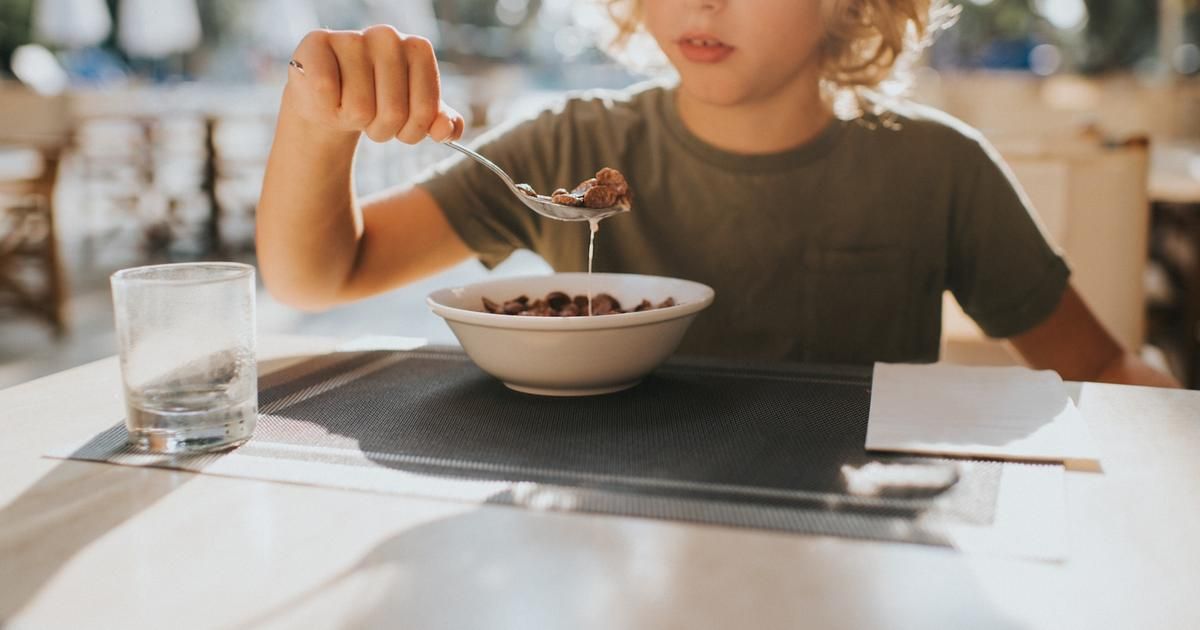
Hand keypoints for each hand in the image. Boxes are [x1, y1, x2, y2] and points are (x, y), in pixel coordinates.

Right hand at [283, 26, 464, 143]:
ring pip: (359, 109)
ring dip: (351, 121)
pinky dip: (325, 108)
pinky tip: (326, 97)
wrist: (330, 99)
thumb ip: (442, 123)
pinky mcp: (316, 45)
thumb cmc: (376, 103)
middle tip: (369, 118)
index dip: (411, 132)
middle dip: (381, 130)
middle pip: (393, 113)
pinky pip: (326, 93)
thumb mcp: (415, 116)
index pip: (426, 112)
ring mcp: (352, 38)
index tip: (400, 126)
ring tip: (346, 106)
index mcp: (418, 49)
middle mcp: (388, 36)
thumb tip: (446, 130)